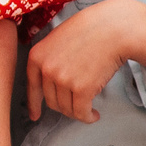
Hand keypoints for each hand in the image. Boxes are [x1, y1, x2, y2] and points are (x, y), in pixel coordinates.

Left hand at [26, 0, 145, 122]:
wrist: (112, 28)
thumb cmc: (89, 30)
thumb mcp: (58, 39)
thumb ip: (50, 59)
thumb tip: (50, 81)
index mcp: (37, 56)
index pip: (32, 87)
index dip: (34, 104)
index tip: (36, 116)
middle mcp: (46, 69)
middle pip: (51, 101)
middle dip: (65, 106)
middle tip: (78, 104)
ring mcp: (62, 80)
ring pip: (66, 109)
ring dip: (78, 112)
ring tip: (88, 108)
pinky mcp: (81, 89)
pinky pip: (81, 113)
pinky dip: (87, 117)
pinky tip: (94, 114)